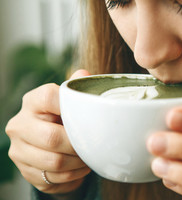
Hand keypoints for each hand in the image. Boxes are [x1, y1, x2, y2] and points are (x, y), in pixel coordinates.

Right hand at [6, 69, 91, 193]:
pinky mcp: (24, 170)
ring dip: (77, 162)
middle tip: (93, 144)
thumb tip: (83, 74)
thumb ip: (77, 89)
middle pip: (52, 137)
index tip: (88, 116)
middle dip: (78, 144)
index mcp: (32, 101)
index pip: (48, 97)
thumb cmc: (65, 118)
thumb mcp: (72, 102)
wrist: (51, 146)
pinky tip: (81, 167)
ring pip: (54, 161)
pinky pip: (53, 178)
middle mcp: (20, 124)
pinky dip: (73, 175)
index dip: (71, 107)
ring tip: (89, 156)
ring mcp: (18, 149)